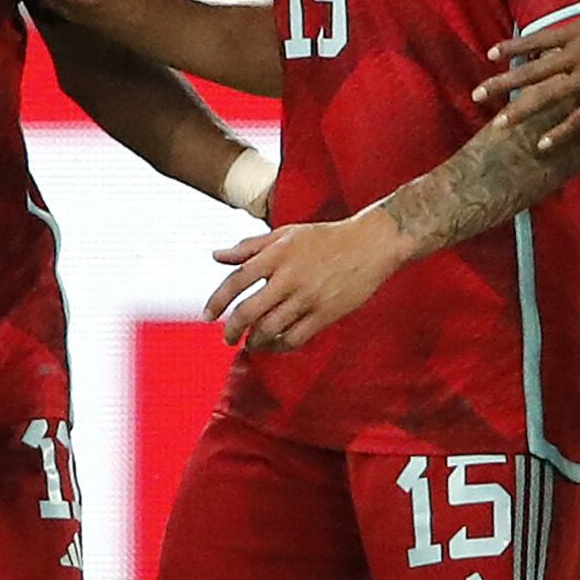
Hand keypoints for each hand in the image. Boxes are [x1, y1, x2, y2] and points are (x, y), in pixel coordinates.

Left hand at [207, 212, 415, 353]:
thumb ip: (249, 247)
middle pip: (249, 311)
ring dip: (255, 341)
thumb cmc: (325, 237)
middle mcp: (289, 276)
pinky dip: (280, 346)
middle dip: (232, 330)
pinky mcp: (326, 313)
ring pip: (270, 329)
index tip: (208, 316)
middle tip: (227, 338)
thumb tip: (216, 256)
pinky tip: (275, 344)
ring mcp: (308, 297)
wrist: (371, 244)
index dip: (217, 301)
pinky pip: (295, 338)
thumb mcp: (285, 234)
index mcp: (277, 253)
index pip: (236, 280)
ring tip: (251, 342)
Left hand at [480, 0, 579, 151]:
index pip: (537, 40)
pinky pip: (579, 118)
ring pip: (549, 97)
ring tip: (499, 123)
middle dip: (502, 83)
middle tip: (477, 94)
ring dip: (521, 110)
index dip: (513, 47)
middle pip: (533, 70)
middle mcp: (579, 54)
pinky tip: (542, 145)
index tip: (491, 54)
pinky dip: (560, 133)